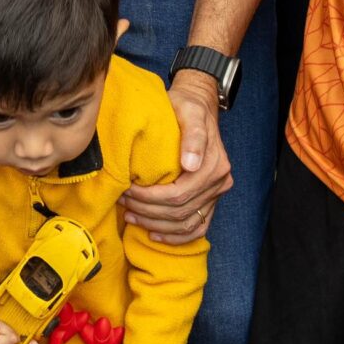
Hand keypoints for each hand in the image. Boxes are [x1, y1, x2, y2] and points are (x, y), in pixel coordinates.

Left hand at [119, 70, 229, 243]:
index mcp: (215, 166)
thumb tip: (190, 165)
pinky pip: (197, 228)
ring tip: (132, 217)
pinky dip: (177, 237)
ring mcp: (216, 194)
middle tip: (123, 203)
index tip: (127, 190)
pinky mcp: (210, 201)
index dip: (150, 198)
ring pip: (187, 224)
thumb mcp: (189, 112)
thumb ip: (193, 136)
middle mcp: (219, 183)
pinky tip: (154, 235)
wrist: (198, 106)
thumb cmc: (188, 108)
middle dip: (147, 211)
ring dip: (157, 226)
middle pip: (180, 212)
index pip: (178, 195)